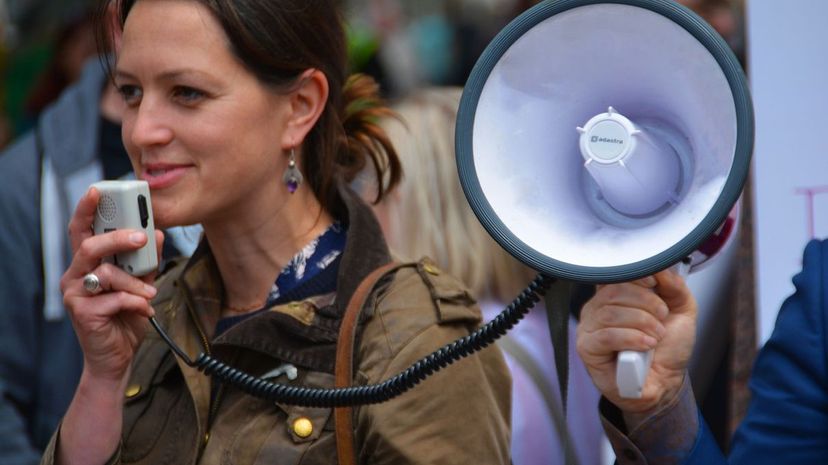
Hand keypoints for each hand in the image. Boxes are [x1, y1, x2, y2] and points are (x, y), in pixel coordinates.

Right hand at [60, 187, 164, 382]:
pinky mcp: (82, 313)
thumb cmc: (126, 318)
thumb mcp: (141, 285)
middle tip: (142, 238)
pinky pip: (113, 299)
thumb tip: (158, 233)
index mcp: (87, 264)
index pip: (81, 230)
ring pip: (106, 274)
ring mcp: (75, 295)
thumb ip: (146, 261)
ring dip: (135, 283)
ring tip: (150, 294)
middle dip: (118, 238)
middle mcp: (75, 275)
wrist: (117, 358)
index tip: (99, 189)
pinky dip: (135, 302)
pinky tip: (144, 310)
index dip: (86, 208)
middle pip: (90, 246)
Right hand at [576, 270, 696, 421]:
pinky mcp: (587, 348)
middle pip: (614, 292)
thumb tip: (661, 268)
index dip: (635, 276)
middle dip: (646, 303)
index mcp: (615, 296)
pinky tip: (646, 346)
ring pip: (610, 313)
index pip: (615, 274)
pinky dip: (631, 338)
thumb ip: (674, 286)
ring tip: (656, 336)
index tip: (654, 284)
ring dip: (642, 323)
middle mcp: (598, 309)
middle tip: (662, 318)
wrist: (665, 382)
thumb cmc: (667, 349)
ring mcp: (589, 328)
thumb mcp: (681, 311)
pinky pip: (606, 336)